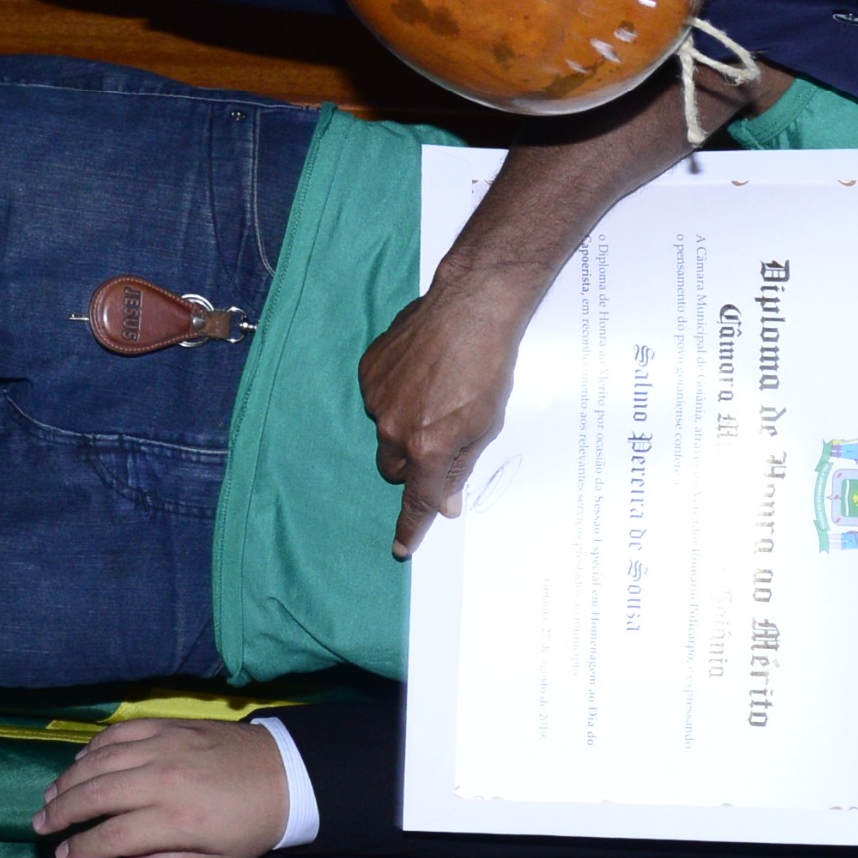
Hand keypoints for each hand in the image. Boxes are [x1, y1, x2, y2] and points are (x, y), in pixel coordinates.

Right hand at [32, 719, 288, 857]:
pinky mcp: (168, 725)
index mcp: (174, 820)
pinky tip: (81, 762)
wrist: (286, 774)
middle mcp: (161, 780)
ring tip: (50, 797)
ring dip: (68, 780)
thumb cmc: (250, 827)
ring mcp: (162, 747)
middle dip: (60, 813)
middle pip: (93, 795)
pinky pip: (117, 733)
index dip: (80, 850)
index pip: (109, 837)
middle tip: (39, 826)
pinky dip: (93, 748)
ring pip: (98, 761)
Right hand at [360, 267, 545, 556]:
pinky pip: (377, 397)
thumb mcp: (485, 426)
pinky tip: (420, 370)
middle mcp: (396, 429)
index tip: (402, 548)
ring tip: (435, 390)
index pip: (416, 502)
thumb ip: (460, 468)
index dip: (410, 528)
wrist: (471, 308)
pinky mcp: (368, 372)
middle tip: (439, 435)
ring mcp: (377, 399)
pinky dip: (395, 392)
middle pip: (395, 468)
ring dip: (404, 422)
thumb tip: (446, 505)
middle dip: (413, 462)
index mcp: (429, 449)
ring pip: (385, 431)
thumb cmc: (488, 366)